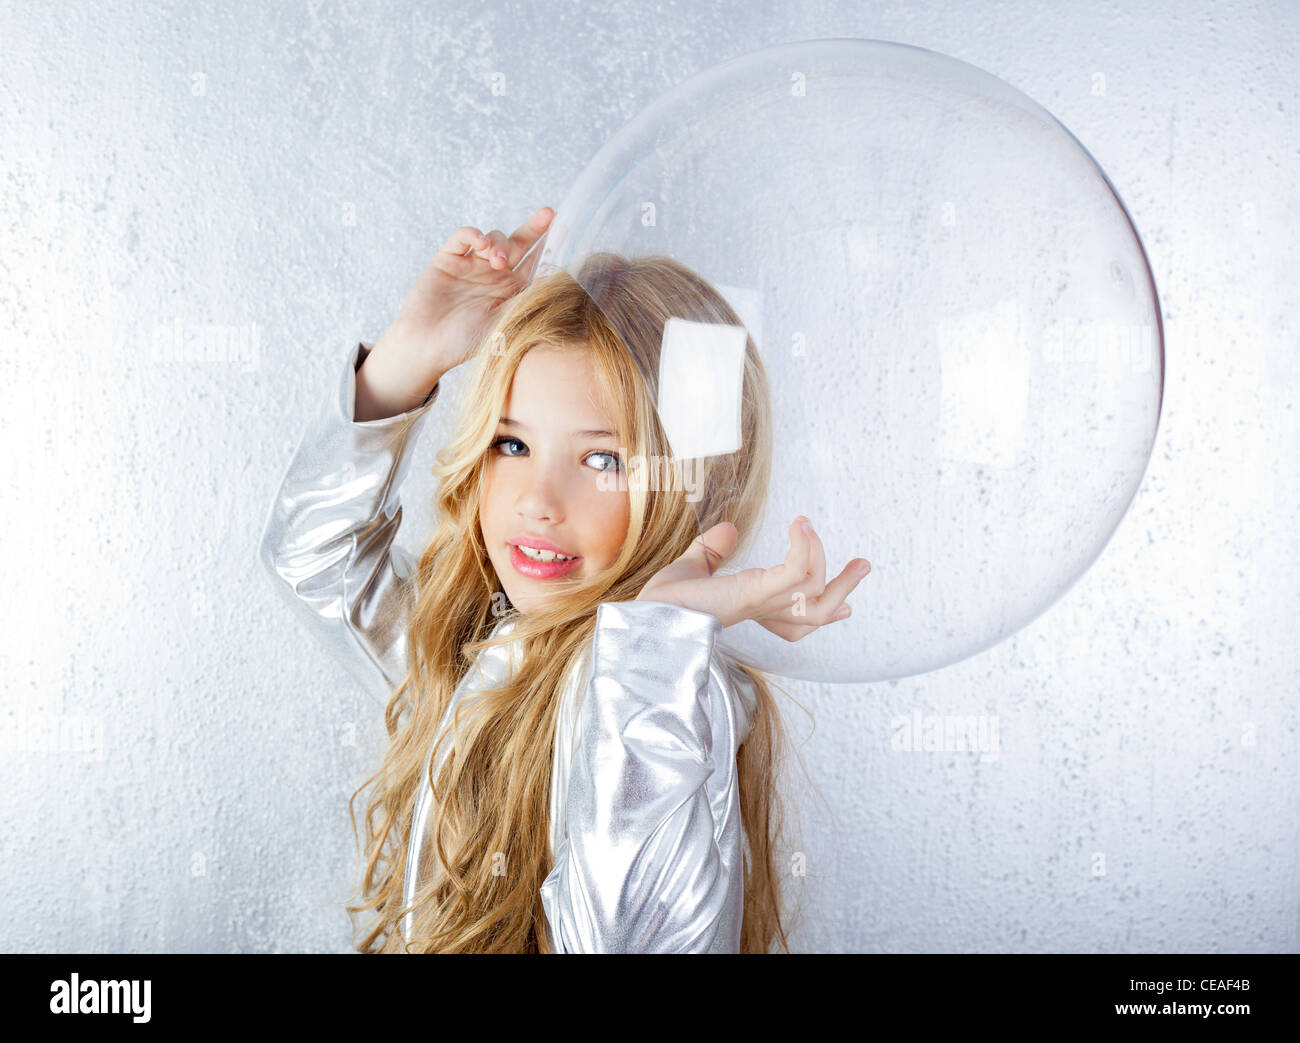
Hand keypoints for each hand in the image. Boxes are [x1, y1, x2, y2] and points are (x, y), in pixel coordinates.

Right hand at [365, 206, 555, 405]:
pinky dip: (473, 234)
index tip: (568, 229)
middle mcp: (494, 274)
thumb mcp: (505, 322)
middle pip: (519, 244)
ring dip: (500, 244)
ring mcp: (472, 265)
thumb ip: (526, 299)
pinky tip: (481, 243)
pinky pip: (463, 237)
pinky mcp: (448, 259)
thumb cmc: (467, 342)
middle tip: (548, 214)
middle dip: (534, 228)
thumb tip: (557, 279)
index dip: (550, 246)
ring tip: (499, 261)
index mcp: (512, 290)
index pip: (535, 262)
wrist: (428, 347)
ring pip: (493, 238)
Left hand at [635, 516, 869, 640]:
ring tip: (810, 526)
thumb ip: (713, 550)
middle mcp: (764, 612)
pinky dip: (804, 548)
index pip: (798, 621)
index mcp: (753, 610)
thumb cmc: (665, 602)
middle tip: (864, 564)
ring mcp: (763, 605)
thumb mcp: (695, 569)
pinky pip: (797, 573)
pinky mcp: (756, 594)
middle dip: (845, 588)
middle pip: (820, 613)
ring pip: (816, 593)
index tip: (846, 605)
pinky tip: (799, 526)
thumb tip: (728, 529)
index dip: (824, 611)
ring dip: (821, 555)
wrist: (651, 616)